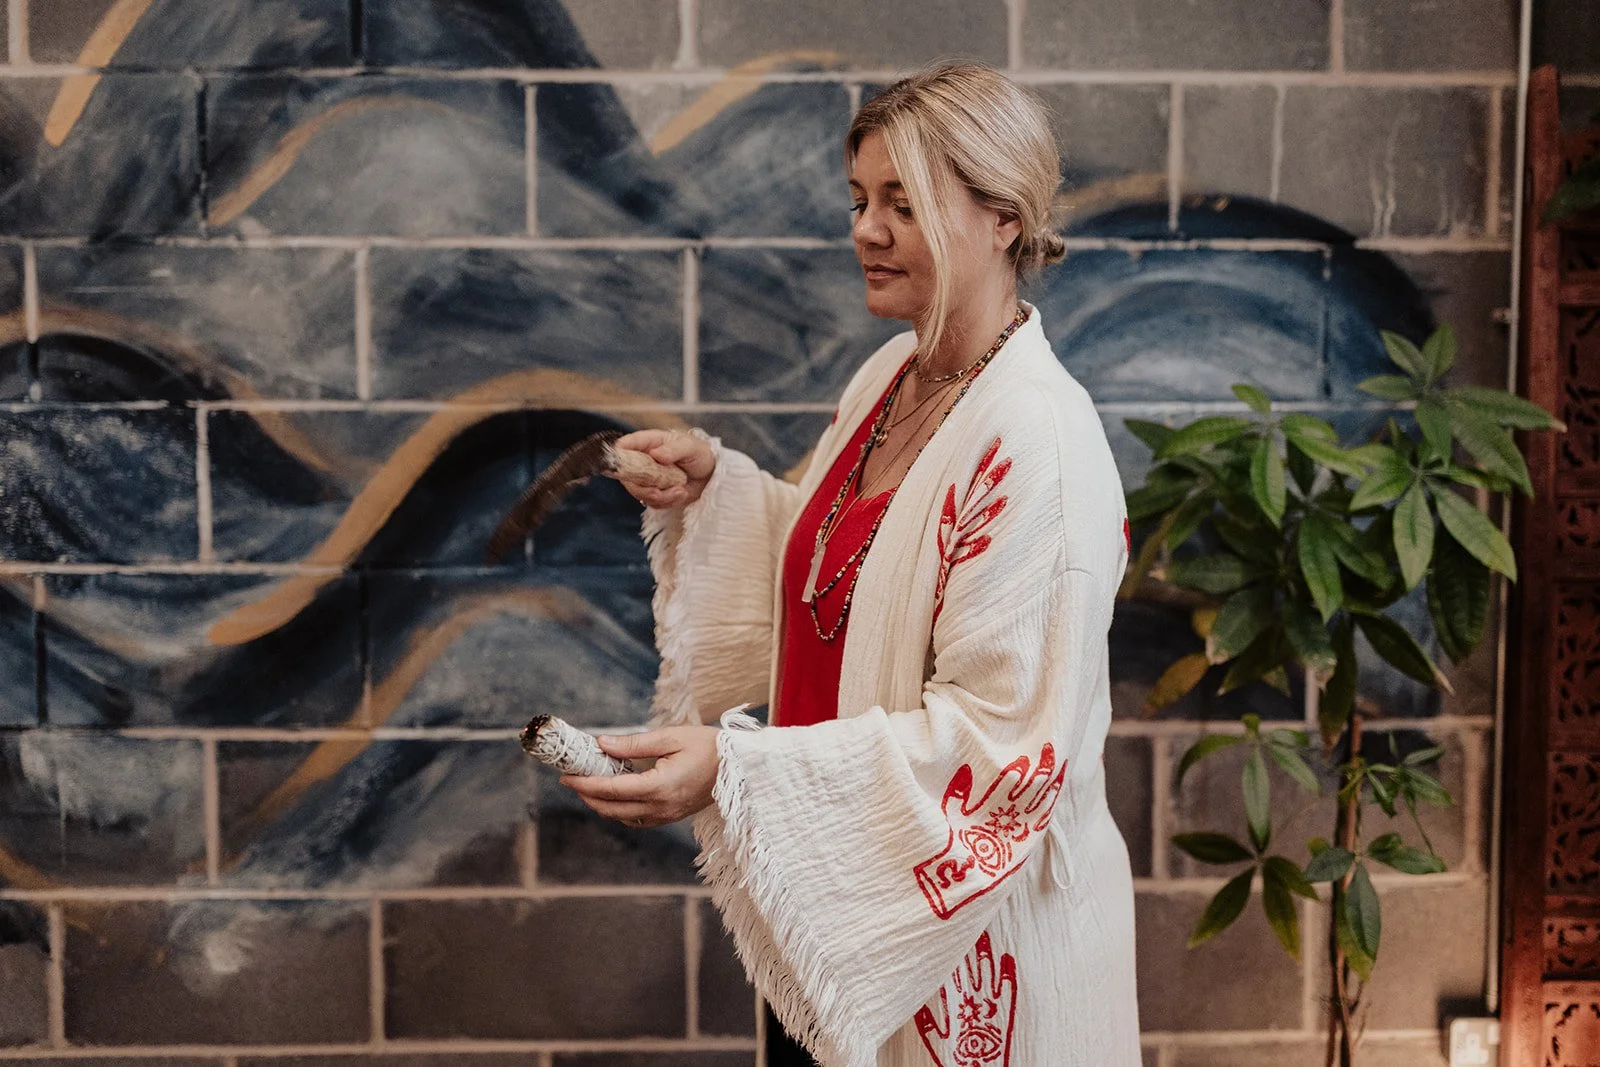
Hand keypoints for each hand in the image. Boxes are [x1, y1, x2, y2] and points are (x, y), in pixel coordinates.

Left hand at [561, 725, 719, 828]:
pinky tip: (616, 795)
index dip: (586, 784)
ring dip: (602, 805)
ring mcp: (668, 815)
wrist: (740, 766)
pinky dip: (620, 810)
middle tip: (573, 779)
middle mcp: (662, 806)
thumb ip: (633, 744)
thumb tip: (601, 744)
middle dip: (587, 796)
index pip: (612, 789)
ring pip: (623, 818)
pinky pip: (638, 820)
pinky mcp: (672, 816)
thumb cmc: (708, 746)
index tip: (567, 776)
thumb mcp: (670, 737)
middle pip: (612, 808)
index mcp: (660, 786)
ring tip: (590, 786)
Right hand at [611, 429, 715, 508]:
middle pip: (627, 476)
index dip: (618, 453)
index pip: (626, 445)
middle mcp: (643, 461)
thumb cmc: (699, 454)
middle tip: (658, 491)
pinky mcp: (655, 493)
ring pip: (639, 493)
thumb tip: (655, 454)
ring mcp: (647, 479)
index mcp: (649, 443)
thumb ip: (673, 450)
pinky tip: (681, 494)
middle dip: (642, 487)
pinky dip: (668, 502)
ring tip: (680, 490)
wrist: (711, 474)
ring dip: (660, 496)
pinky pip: (653, 503)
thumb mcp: (690, 447)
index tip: (619, 462)